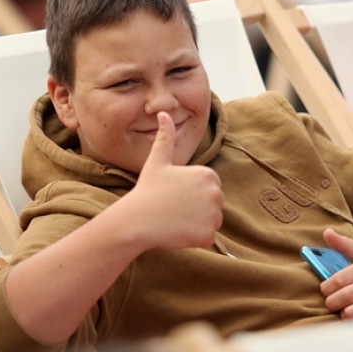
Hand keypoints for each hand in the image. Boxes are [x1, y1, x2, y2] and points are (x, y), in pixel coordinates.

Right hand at [128, 112, 223, 249]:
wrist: (137, 220)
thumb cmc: (147, 190)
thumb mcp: (157, 161)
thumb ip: (165, 138)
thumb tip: (163, 113)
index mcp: (208, 174)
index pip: (209, 188)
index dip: (192, 194)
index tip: (175, 196)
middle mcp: (216, 193)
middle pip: (213, 206)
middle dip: (197, 210)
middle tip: (174, 209)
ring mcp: (213, 215)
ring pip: (211, 222)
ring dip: (196, 224)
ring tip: (176, 220)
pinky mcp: (208, 234)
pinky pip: (207, 238)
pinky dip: (195, 238)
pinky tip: (178, 231)